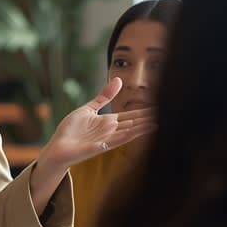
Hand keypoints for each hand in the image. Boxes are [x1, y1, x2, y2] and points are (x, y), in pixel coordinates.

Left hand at [39, 77, 155, 171]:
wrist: (57, 147)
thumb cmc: (70, 130)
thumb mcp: (88, 109)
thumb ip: (104, 97)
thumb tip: (118, 80)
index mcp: (109, 122)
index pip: (132, 115)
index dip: (145, 111)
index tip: (160, 105)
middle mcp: (111, 130)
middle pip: (134, 123)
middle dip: (149, 118)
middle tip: (168, 112)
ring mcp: (107, 139)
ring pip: (130, 131)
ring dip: (143, 127)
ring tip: (159, 122)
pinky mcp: (100, 146)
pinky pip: (117, 140)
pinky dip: (129, 135)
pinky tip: (140, 132)